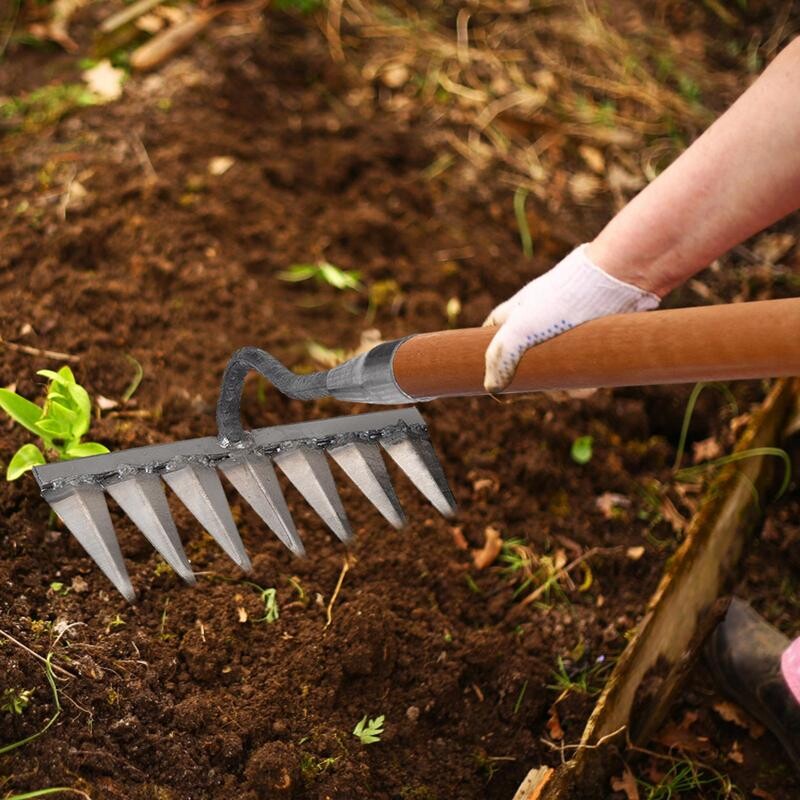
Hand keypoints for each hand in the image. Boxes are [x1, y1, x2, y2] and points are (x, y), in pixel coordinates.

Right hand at [482, 244, 659, 392]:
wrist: (618, 279)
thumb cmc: (564, 298)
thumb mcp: (522, 327)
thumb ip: (501, 356)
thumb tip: (492, 388)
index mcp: (517, 313)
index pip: (494, 336)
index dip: (493, 357)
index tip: (495, 379)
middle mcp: (540, 320)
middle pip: (528, 361)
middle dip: (535, 380)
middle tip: (542, 386)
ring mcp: (567, 329)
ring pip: (557, 368)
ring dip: (562, 385)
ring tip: (571, 386)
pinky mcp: (592, 338)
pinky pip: (582, 366)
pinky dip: (584, 380)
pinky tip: (589, 383)